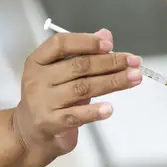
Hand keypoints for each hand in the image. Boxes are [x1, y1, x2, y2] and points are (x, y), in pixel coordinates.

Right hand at [13, 29, 141, 165]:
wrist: (32, 132)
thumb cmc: (52, 97)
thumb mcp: (63, 73)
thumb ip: (84, 54)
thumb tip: (106, 35)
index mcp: (39, 61)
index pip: (61, 44)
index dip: (86, 41)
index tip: (110, 44)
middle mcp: (38, 79)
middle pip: (79, 66)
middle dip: (111, 63)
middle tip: (134, 62)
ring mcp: (43, 101)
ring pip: (83, 88)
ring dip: (112, 82)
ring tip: (134, 78)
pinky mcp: (51, 122)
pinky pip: (76, 115)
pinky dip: (94, 112)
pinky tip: (110, 109)